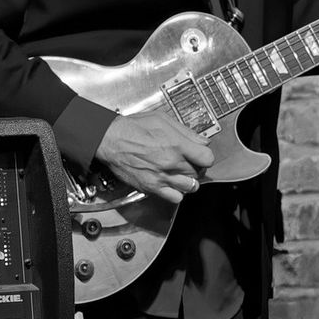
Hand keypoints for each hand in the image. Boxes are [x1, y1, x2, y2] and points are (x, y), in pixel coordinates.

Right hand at [95, 110, 213, 203]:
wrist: (110, 139)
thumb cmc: (133, 128)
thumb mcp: (164, 120)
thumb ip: (186, 132)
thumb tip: (202, 140)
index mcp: (177, 145)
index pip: (208, 158)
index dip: (206, 156)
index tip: (201, 155)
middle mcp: (171, 163)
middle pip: (199, 173)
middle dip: (197, 167)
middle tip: (190, 162)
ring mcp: (161, 177)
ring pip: (190, 187)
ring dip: (189, 181)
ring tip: (182, 173)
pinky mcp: (151, 187)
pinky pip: (175, 198)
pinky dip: (177, 193)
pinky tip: (173, 183)